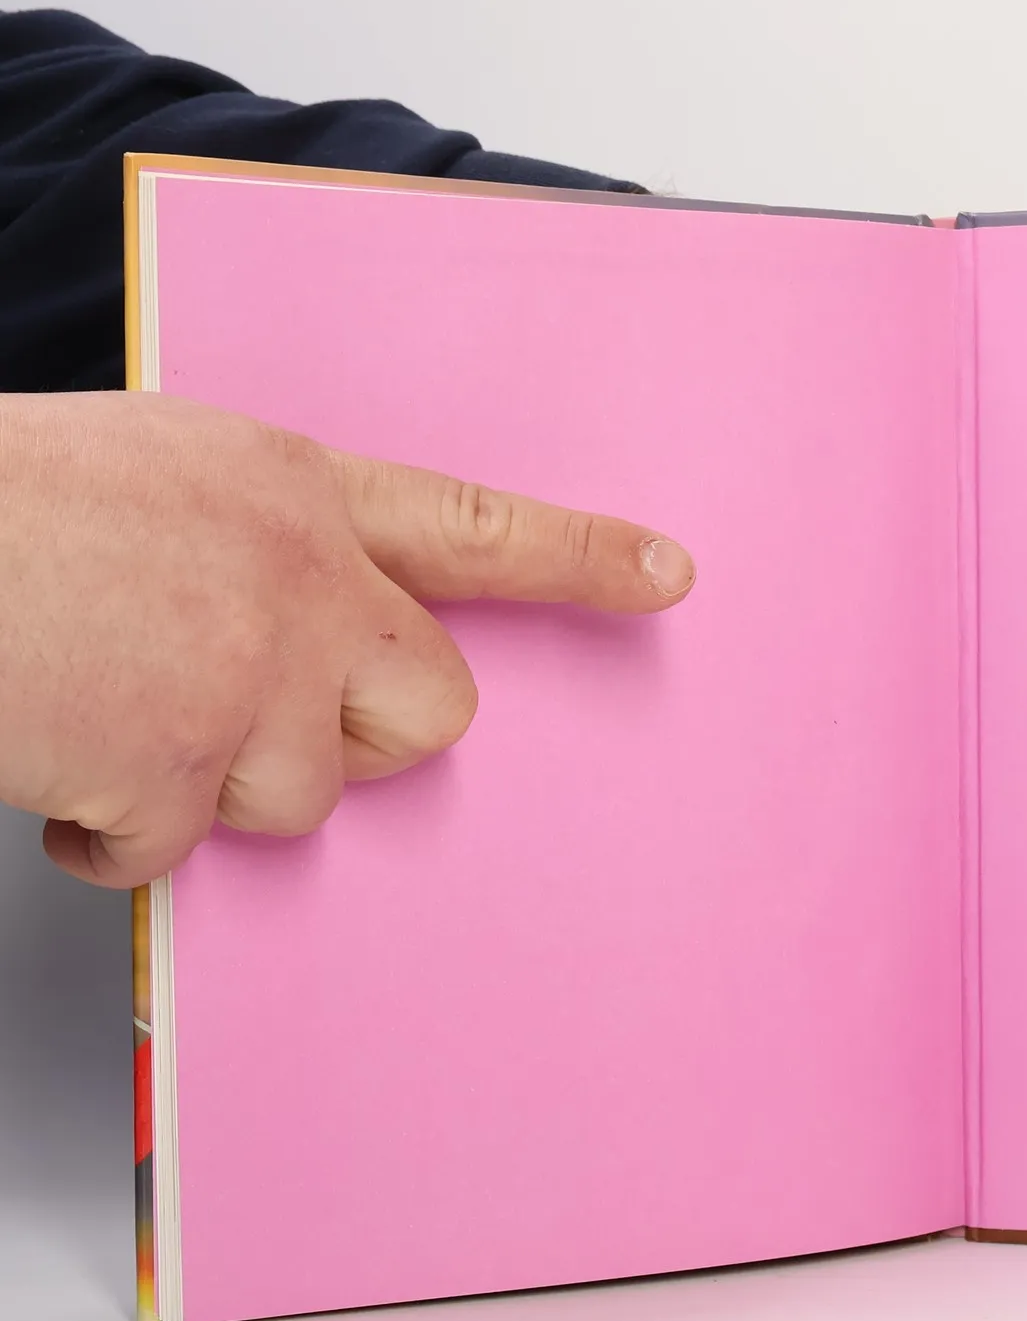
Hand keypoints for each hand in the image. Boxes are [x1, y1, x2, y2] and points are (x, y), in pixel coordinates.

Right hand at [0, 392, 695, 886]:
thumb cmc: (4, 508)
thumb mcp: (156, 474)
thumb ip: (261, 544)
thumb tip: (301, 624)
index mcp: (290, 491)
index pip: (473, 525)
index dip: (578, 556)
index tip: (666, 575)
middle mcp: (297, 579)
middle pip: (431, 707)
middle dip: (360, 734)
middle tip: (257, 710)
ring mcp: (246, 676)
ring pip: (300, 792)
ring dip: (209, 782)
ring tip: (105, 709)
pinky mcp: (178, 765)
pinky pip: (175, 846)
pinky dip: (109, 833)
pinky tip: (52, 759)